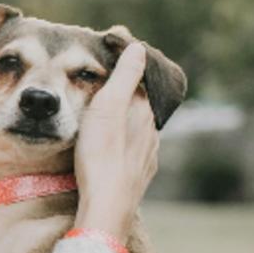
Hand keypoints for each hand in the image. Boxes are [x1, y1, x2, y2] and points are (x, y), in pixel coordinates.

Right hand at [72, 42, 159, 240]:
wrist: (106, 205)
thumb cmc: (101, 153)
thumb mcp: (108, 106)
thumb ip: (125, 75)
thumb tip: (138, 47)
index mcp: (145, 111)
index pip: (140, 83)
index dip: (125, 74)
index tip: (109, 68)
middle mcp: (152, 132)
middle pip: (139, 108)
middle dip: (125, 100)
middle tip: (103, 95)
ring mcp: (148, 156)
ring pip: (138, 133)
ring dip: (125, 125)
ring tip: (105, 124)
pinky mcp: (139, 177)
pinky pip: (134, 155)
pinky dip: (124, 147)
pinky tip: (113, 152)